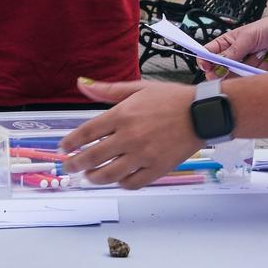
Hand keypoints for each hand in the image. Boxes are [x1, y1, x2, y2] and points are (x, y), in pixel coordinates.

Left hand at [58, 80, 201, 187]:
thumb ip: (107, 90)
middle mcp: (129, 137)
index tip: (64, 147)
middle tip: (69, 167)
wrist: (203, 113)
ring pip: (108, 175)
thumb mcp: (139, 88)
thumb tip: (81, 84)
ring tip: (90, 175)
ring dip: (94, 177)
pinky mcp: (157, 169)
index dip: (70, 142)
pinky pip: (131, 183)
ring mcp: (143, 155)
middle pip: (91, 157)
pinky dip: (121, 183)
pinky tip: (118, 178)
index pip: (86, 133)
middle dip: (74, 164)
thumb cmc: (173, 99)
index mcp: (123, 115)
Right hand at [200, 14, 267, 76]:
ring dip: (241, 72)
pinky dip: (254, 77)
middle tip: (220, 71)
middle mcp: (237, 56)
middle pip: (220, 70)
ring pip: (235, 77)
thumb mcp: (249, 35)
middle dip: (219, 72)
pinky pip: (251, 82)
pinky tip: (262, 65)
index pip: (211, 53)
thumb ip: (234, 50)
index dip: (205, 60)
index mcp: (230, 43)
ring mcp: (247, 67)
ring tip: (252, 61)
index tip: (205, 64)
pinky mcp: (258, 76)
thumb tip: (219, 61)